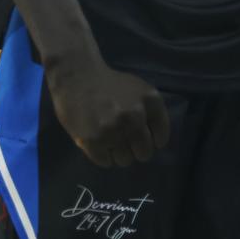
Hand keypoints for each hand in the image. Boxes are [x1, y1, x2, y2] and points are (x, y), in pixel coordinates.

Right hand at [46, 53, 170, 166]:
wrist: (78, 76)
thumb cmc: (110, 84)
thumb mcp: (139, 89)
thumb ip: (151, 113)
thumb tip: (155, 143)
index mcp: (150, 100)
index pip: (161, 137)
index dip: (152, 140)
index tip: (142, 136)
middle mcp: (135, 116)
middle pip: (144, 153)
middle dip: (135, 150)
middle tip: (124, 140)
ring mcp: (114, 129)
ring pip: (125, 160)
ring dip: (118, 153)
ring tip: (109, 138)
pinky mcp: (93, 141)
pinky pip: (106, 162)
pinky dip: (102, 155)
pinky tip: (97, 140)